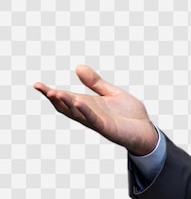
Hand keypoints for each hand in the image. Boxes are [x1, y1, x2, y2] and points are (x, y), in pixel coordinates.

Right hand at [34, 65, 158, 155]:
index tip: (37, 85)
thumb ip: (96, 83)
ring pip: (77, 113)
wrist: (146, 130)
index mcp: (89, 105)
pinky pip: (94, 119)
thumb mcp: (112, 93)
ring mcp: (97, 122)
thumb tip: (78, 68)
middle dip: (54, 98)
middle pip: (67, 107)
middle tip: (42, 89)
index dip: (51, 92)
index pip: (66, 98)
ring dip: (67, 104)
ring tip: (55, 93)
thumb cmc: (129, 114)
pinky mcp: (108, 128)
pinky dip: (86, 111)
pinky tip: (78, 102)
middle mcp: (89, 114)